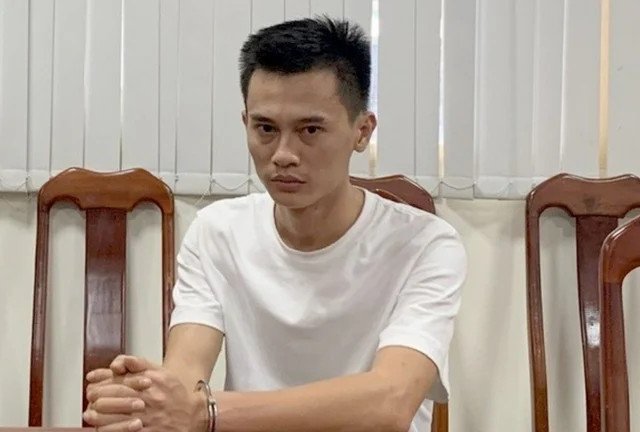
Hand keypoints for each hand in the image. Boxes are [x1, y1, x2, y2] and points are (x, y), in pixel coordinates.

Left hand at [85, 355, 205, 431]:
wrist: (193, 414)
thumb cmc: (175, 393)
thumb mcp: (161, 373)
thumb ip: (140, 364)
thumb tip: (120, 362)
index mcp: (151, 383)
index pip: (121, 384)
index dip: (103, 386)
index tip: (92, 386)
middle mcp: (150, 401)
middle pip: (118, 400)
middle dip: (99, 400)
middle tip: (89, 399)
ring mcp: (149, 419)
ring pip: (119, 418)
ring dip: (101, 418)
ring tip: (89, 415)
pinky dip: (112, 431)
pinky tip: (102, 428)